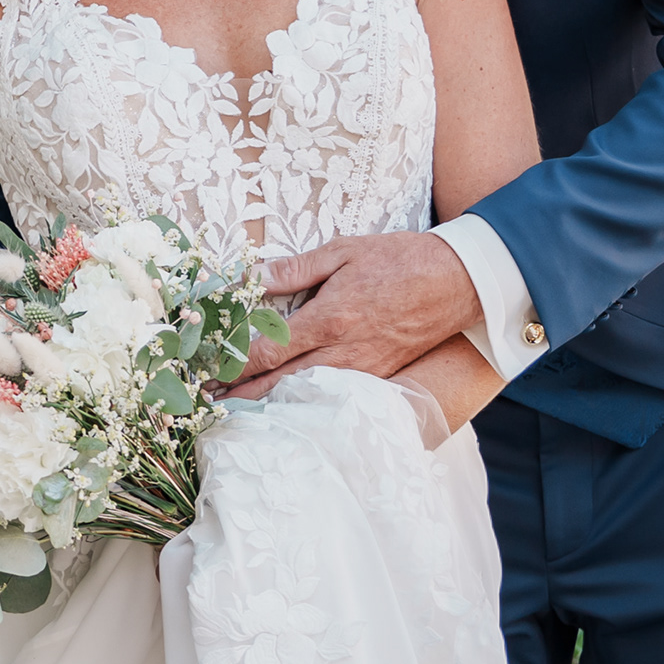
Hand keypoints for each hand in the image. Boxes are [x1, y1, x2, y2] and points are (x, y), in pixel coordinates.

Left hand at [223, 230, 480, 398]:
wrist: (459, 282)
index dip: (232, 366)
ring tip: (236, 412)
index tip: (205, 373)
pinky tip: (288, 408)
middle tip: (207, 406)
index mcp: (329, 319)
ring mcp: (363, 371)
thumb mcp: (343, 251)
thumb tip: (253, 276)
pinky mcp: (380, 379)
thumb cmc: (400, 259)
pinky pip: (335, 398)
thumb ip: (296, 269)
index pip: (268, 350)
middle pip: (280, 385)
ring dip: (269, 406)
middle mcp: (343, 353)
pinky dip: (306, 406)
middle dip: (241, 397)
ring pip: (306, 397)